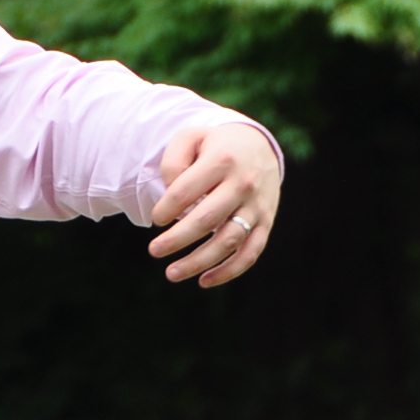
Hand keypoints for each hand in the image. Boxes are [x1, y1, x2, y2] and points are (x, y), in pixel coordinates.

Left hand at [148, 121, 280, 288]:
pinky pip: (251, 252)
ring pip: (228, 241)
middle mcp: (243, 184)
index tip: (155, 219)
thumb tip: (170, 195)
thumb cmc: (214, 145)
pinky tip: (204, 281)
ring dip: (199, 261)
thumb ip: (173, 162)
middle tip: (154, 251)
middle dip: (177, 239)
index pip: (186, 191)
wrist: (258, 145)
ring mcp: (257, 206)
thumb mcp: (190, 138)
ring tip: (171, 273)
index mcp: (222, 160)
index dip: (166, 209)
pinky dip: (229, 271)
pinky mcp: (266, 222)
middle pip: (207, 219)